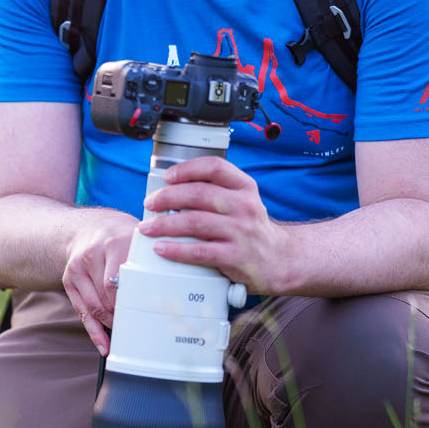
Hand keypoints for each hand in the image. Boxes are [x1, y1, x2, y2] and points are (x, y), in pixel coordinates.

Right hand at [62, 209, 137, 355]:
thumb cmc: (122, 237)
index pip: (117, 283)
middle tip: (139, 332)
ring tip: (125, 339)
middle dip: (122, 318)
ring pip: (94, 307)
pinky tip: (104, 344)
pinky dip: (94, 331)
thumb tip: (172, 290)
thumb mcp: (138, 239)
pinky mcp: (68, 279)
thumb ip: (149, 260)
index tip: (142, 317)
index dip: (128, 304)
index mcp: (114, 243)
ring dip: (109, 326)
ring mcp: (77, 268)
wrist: (90, 227)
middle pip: (106, 298)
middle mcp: (92, 255)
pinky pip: (81, 311)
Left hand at [138, 156, 292, 292]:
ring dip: (165, 224)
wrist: (281, 260)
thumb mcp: (243, 202)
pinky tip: (161, 249)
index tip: (167, 176)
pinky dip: (176, 249)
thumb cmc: (252, 230)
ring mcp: (241, 231)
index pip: (214, 167)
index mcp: (244, 187)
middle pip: (198, 194)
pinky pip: (199, 251)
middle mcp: (244, 206)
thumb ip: (217, 193)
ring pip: (195, 222)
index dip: (187, 169)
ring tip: (148, 228)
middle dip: (167, 197)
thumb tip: (173, 190)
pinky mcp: (236, 256)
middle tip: (150, 204)